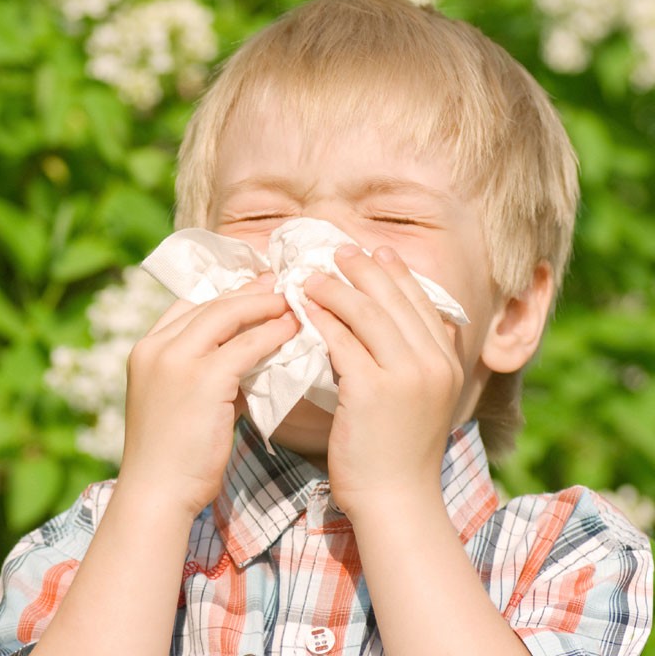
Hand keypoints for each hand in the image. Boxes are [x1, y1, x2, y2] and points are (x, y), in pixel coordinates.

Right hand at [119, 275, 299, 518]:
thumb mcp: (180, 402)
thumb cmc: (171, 458)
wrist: (157, 492)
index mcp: (144, 350)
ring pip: (227, 315)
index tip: (250, 289)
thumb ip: (206, 374)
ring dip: (263, 306)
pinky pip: (246, 345)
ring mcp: (175, 360)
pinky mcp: (202, 378)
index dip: (221, 295)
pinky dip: (272, 334)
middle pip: (208, 304)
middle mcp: (155, 347)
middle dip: (247, 292)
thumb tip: (248, 358)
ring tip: (291, 303)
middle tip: (278, 284)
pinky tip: (292, 331)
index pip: (185, 306)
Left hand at [301, 245, 463, 517]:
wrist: (395, 500)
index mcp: (448, 363)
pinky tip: (301, 308)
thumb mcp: (416, 402)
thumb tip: (383, 330)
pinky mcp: (373, 389)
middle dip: (365, 269)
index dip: (397, 274)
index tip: (375, 251)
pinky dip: (320, 319)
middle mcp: (434, 363)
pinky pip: (341, 340)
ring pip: (367, 313)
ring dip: (336, 288)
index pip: (423, 303)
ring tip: (310, 276)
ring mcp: (407, 374)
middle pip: (396, 299)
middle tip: (338, 250)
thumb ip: (408, 364)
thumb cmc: (395, 455)